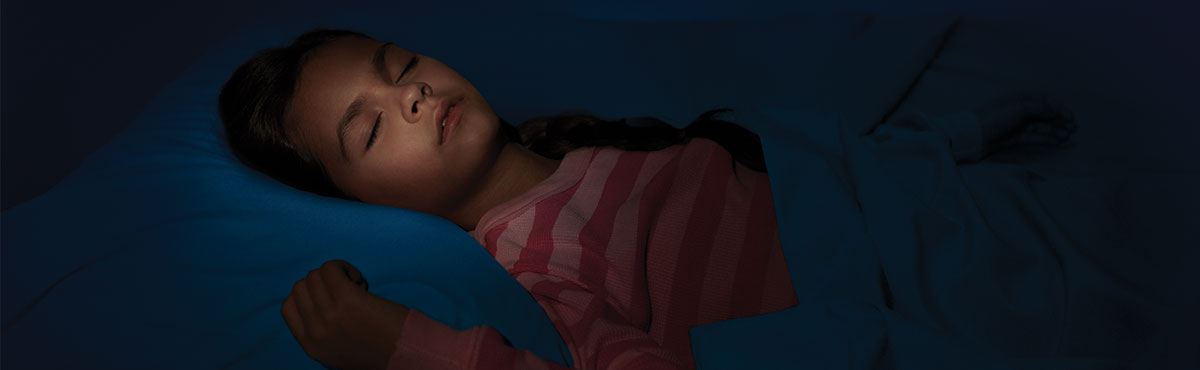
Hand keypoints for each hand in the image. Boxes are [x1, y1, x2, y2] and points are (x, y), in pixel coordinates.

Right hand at [282, 260, 409, 369]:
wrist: (407, 355)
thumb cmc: (382, 349)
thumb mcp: (339, 351)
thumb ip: (323, 333)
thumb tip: (317, 304)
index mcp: (311, 346)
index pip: (288, 308)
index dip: (308, 296)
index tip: (331, 298)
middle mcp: (315, 332)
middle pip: (300, 287)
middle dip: (322, 283)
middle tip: (347, 292)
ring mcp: (328, 315)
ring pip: (314, 275)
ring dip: (335, 274)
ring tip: (357, 287)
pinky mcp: (346, 300)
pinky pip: (330, 268)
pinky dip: (344, 267)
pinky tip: (361, 281)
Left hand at [974, 94, 1076, 153]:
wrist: (971, 136)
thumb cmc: (993, 118)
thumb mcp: (1017, 108)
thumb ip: (1038, 107)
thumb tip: (1054, 110)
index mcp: (1019, 98)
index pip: (1044, 100)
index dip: (1058, 108)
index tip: (1071, 117)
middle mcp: (1019, 110)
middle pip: (1043, 114)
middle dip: (1059, 121)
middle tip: (1073, 130)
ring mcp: (1016, 125)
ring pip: (1040, 127)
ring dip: (1054, 131)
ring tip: (1067, 137)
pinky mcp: (1013, 138)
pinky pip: (1033, 137)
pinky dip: (1045, 139)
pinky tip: (1057, 142)